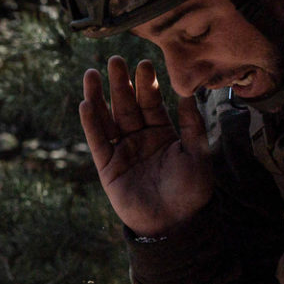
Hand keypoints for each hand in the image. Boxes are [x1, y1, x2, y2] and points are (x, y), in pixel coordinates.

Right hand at [79, 56, 213, 236]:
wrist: (174, 224)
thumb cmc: (191, 191)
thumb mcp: (197, 153)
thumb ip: (191, 124)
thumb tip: (188, 93)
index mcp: (163, 134)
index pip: (152, 103)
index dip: (147, 84)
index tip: (143, 64)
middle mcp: (141, 139)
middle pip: (128, 105)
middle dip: (121, 83)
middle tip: (115, 60)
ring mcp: (122, 152)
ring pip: (108, 118)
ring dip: (99, 96)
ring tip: (91, 73)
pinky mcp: (107, 167)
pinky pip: (97, 141)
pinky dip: (90, 122)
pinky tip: (85, 103)